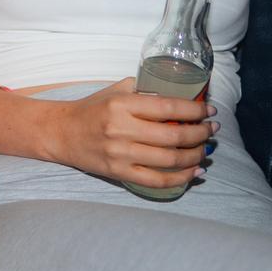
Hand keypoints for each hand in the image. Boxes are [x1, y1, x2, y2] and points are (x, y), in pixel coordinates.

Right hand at [44, 78, 214, 189]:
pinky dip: (180, 177)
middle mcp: (121, 130)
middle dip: (201, 134)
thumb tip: (176, 95)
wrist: (60, 133)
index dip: (195, 111)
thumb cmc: (90, 110)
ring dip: (195, 155)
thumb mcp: (114, 92)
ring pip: (169, 159)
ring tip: (205, 150)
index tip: (210, 111)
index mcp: (122, 105)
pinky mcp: (118, 172)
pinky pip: (157, 180)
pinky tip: (194, 171)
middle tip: (212, 130)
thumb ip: (142, 91)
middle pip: (173, 136)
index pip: (168, 108)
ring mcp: (120, 154)